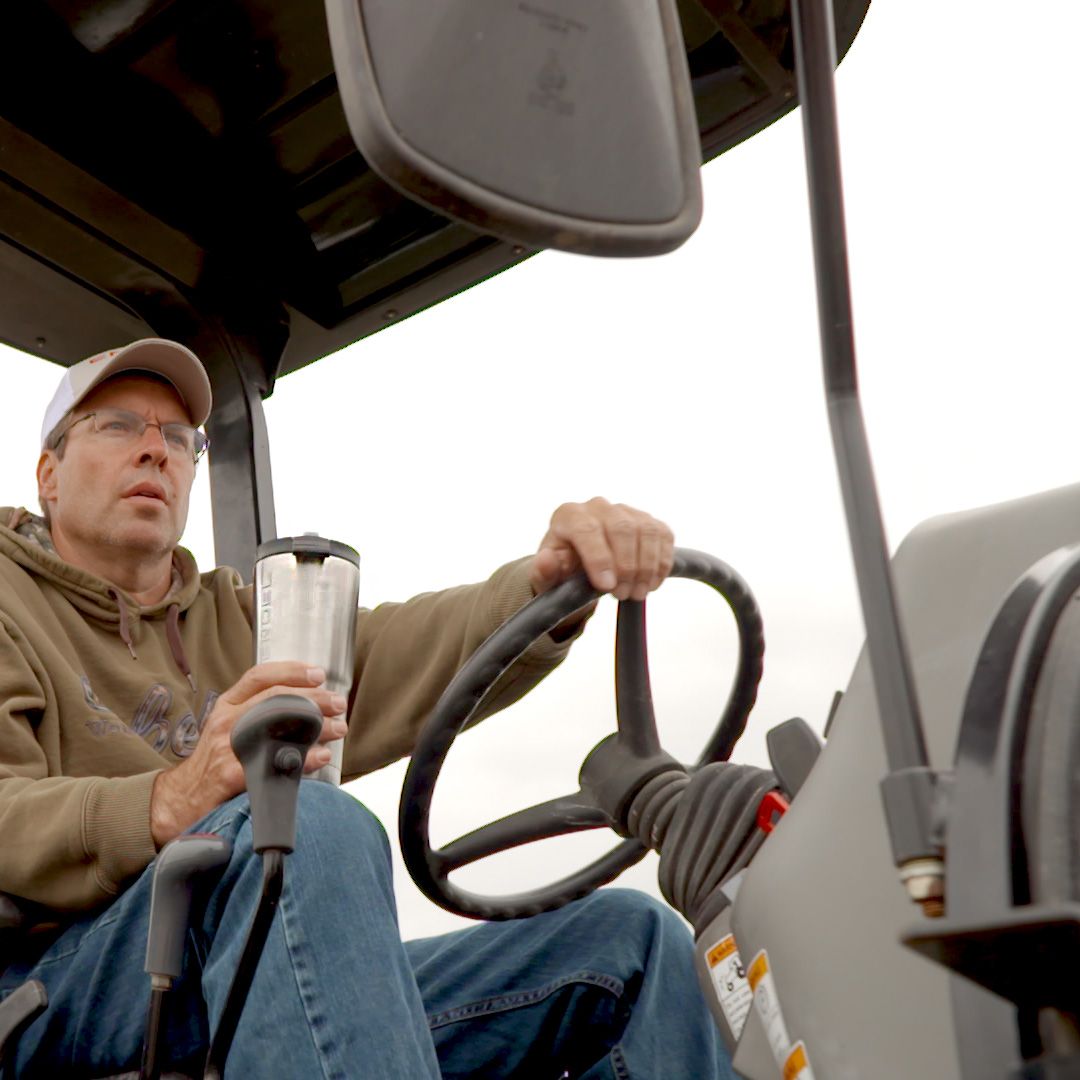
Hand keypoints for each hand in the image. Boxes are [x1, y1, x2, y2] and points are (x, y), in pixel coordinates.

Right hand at [150, 661, 347, 845]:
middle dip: (313, 699)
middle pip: (275, 698)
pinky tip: (320, 757)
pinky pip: (272, 762)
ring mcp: (228, 747)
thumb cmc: (214, 761)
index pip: (260, 676)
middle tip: (339, 704)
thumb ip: (259, 712)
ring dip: (315, 727)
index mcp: (228, 705)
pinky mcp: (230, 775)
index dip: (291, 671)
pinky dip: (302, 759)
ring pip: (278, 726)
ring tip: (338, 729)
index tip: (318, 674)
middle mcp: (227, 720)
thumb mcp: (229, 727)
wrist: (181, 799)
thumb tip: (308, 705)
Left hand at [530, 497, 674, 601]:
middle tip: (623, 594)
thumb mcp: (548, 578)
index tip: (607, 586)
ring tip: (637, 593)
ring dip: (646, 566)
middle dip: (626, 566)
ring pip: (646, 531)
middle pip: (621, 528)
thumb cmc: (563, 570)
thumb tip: (546, 560)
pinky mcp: (649, 521)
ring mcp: (626, 511)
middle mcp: (598, 507)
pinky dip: (662, 562)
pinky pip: (663, 536)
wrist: (582, 566)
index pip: (586, 529)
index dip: (599, 558)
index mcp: (569, 515)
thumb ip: (544, 571)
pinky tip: (651, 582)